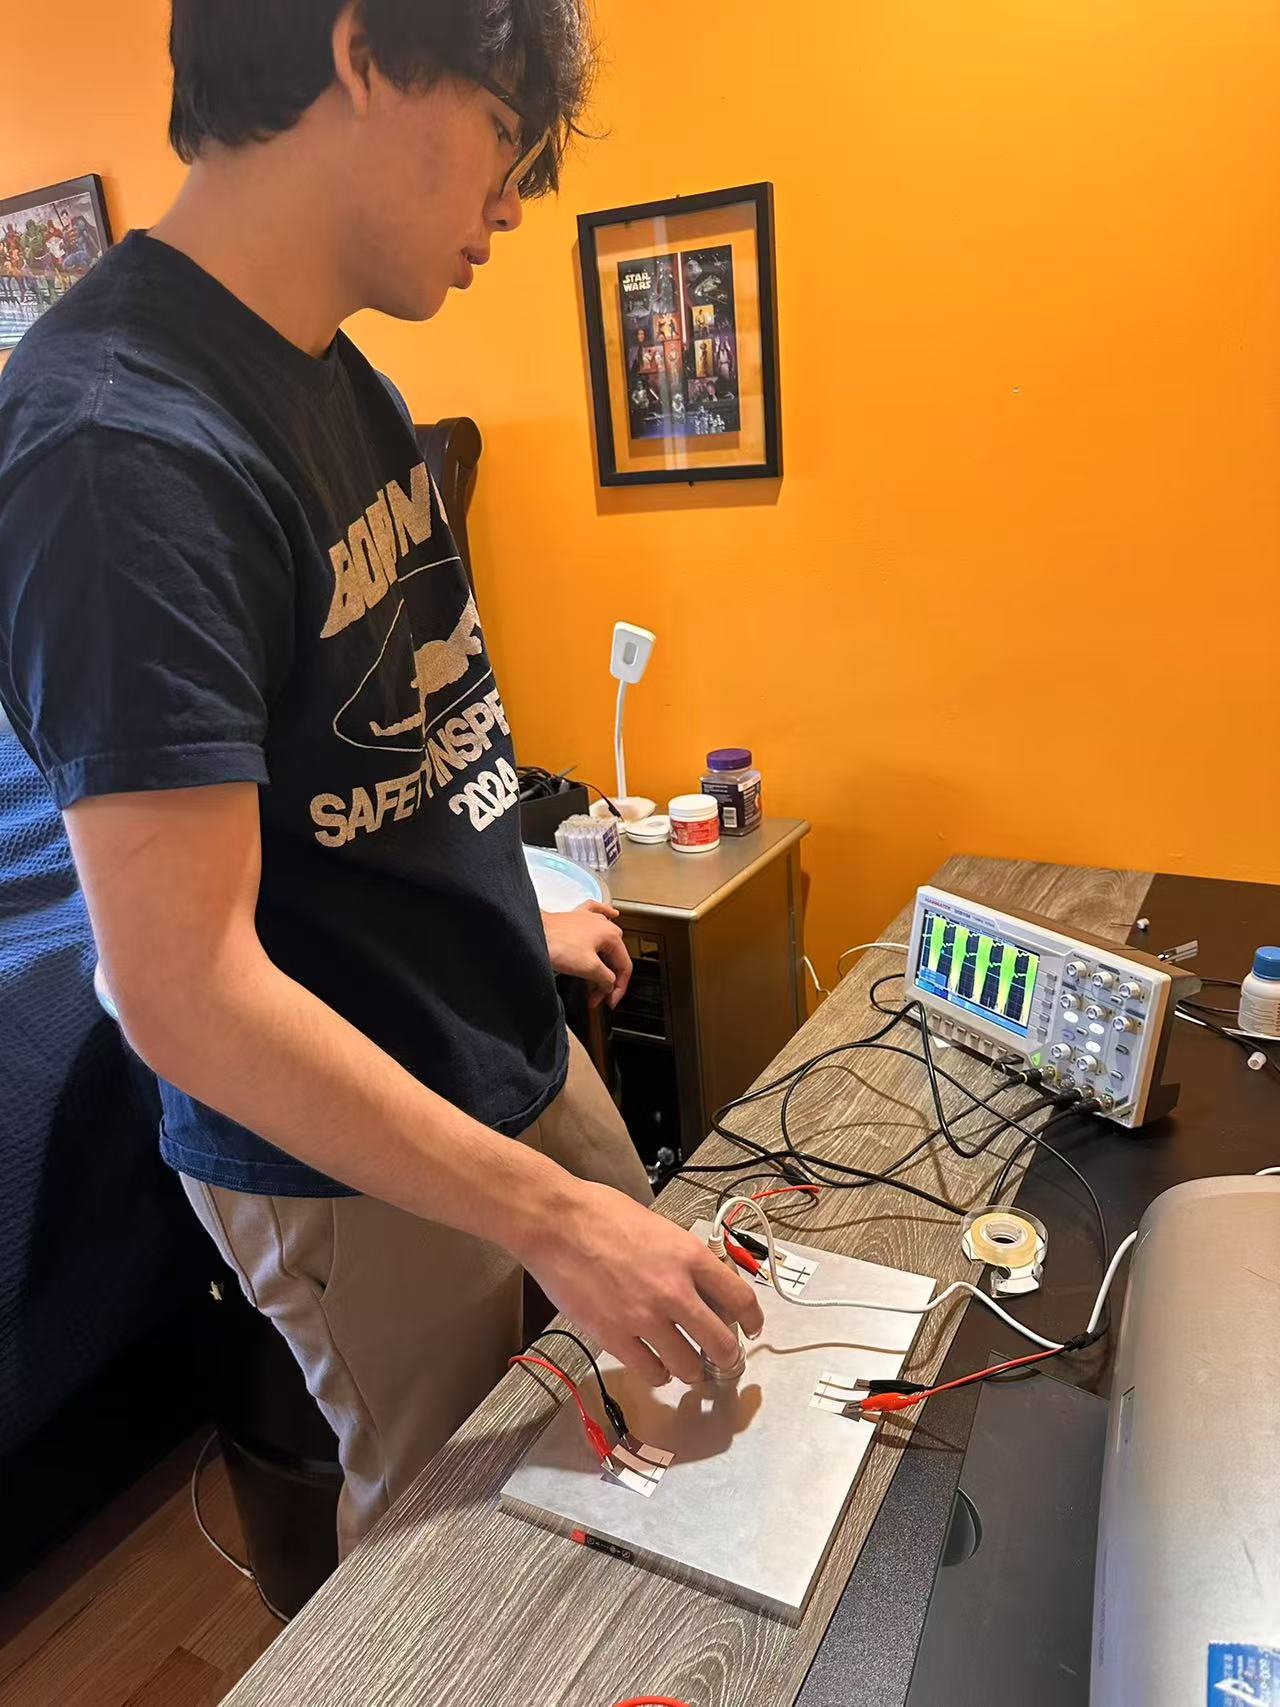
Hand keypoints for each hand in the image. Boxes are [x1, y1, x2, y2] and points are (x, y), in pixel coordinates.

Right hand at [516, 1179, 765, 1385]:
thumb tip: (702, 1283)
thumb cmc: (602, 1214)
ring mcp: (645, 1318)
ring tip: (688, 1368)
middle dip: (727, 1357)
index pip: (740, 1299)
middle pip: (720, 1342)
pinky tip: (656, 1367)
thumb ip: (683, 1257)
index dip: (753, 1321)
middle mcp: (675, 1291)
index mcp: (690, 1256)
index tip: (751, 1329)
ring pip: (687, 1366)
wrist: (557, 1223)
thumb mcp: (659, 1226)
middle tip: (723, 1359)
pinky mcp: (614, 1337)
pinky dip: (659, 1374)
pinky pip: (650, 1371)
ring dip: (692, 1371)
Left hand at [542, 903, 631, 1009]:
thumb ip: (606, 979)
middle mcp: (604, 924)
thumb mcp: (589, 968)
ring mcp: (589, 919)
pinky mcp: (576, 917)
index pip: (624, 966)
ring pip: (605, 942)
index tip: (610, 1001)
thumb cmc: (556, 944)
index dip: (619, 988)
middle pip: (614, 957)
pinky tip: (611, 914)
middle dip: (607, 979)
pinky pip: (596, 913)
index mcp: (611, 935)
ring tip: (596, 979)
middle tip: (597, 996)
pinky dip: (605, 915)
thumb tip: (610, 985)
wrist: (533, 933)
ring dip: (603, 963)